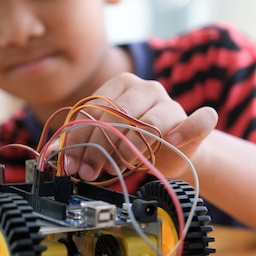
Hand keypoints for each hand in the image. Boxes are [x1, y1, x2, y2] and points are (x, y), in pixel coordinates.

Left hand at [60, 73, 217, 180]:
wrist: (175, 151)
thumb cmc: (137, 142)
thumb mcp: (106, 139)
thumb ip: (85, 140)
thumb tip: (58, 153)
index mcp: (121, 84)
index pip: (94, 108)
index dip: (79, 138)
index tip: (70, 163)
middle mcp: (147, 88)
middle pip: (118, 115)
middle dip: (99, 147)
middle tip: (89, 171)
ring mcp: (171, 102)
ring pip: (149, 121)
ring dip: (130, 148)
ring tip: (118, 166)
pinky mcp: (194, 120)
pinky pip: (198, 120)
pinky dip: (185, 130)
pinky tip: (172, 141)